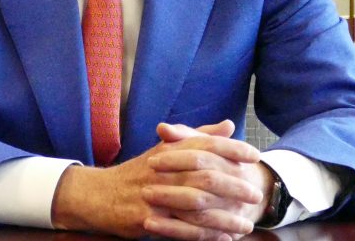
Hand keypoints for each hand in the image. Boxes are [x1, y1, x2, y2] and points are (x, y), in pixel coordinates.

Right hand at [50, 121, 264, 239]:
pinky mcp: (147, 218)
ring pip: (196, 207)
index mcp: (169, 149)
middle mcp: (163, 169)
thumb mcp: (165, 148)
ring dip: (224, 217)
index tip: (254, 156)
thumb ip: (198, 136)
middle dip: (233, 186)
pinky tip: (222, 239)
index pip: (204, 144)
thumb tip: (228, 125)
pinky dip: (204, 236)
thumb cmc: (138, 172)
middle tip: (255, 194)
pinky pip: (181, 229)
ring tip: (245, 224)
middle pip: (204, 176)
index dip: (231, 148)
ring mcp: (154, 195)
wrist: (99, 194)